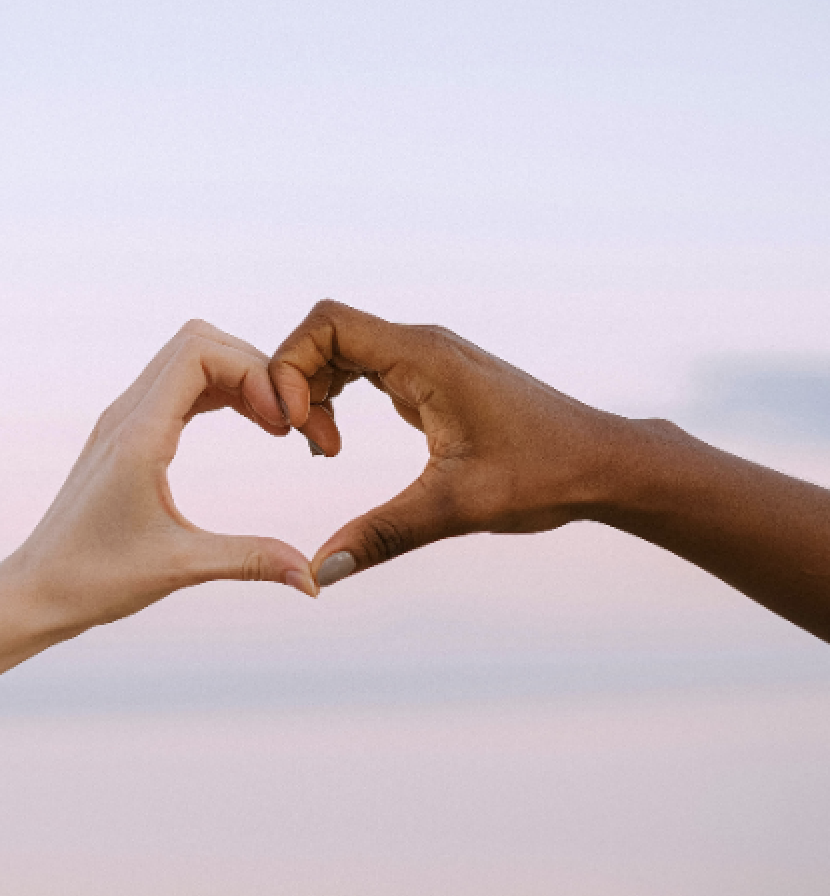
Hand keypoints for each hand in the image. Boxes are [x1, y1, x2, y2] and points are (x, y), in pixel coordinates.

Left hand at [1, 320, 316, 634]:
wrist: (36, 589)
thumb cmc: (95, 580)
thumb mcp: (180, 567)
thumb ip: (251, 560)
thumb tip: (312, 579)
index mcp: (138, 434)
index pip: (200, 352)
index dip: (254, 371)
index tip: (286, 421)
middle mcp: (127, 413)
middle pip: (200, 341)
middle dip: (256, 368)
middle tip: (292, 421)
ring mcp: (124, 418)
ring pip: (190, 357)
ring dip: (240, 377)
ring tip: (279, 423)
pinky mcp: (127, 432)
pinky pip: (180, 384)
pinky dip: (221, 391)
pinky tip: (252, 425)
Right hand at [270, 300, 623, 586]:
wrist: (603, 463)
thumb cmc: (544, 474)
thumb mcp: (456, 508)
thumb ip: (383, 535)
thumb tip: (320, 572)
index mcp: (425, 357)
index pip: (327, 323)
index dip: (291, 365)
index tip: (296, 427)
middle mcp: (423, 346)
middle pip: (326, 334)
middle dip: (297, 383)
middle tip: (308, 445)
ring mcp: (429, 359)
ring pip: (343, 351)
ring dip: (316, 392)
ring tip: (325, 448)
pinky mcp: (434, 378)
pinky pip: (365, 368)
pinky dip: (339, 397)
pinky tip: (339, 444)